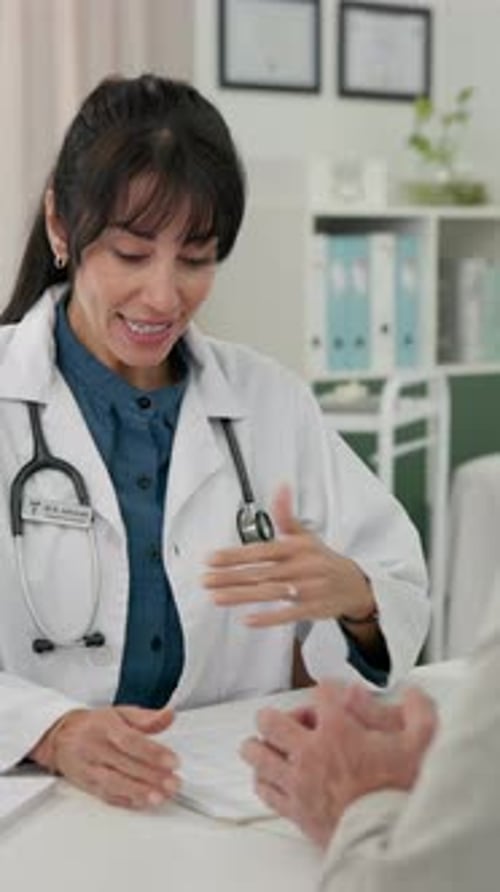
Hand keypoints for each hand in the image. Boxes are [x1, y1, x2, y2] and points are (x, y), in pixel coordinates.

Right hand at [30, 705, 179, 809]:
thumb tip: (169, 715)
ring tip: (160, 797)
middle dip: (152, 776)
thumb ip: (147, 717)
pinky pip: (106, 795)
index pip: (130, 740)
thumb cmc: (94, 725)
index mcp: (105, 726)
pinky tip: (142, 802)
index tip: (173, 761)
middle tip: (173, 783)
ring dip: (139, 792)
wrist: (60, 737)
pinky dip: (125, 801)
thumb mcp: (120, 713)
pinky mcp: (86, 785)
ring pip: (114, 783)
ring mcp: (89, 768)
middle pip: (125, 764)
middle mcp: (95, 747)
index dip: (152, 752)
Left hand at [202, 485, 374, 627]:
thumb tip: (281, 487)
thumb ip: (286, 515)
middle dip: (230, 577)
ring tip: (216, 597)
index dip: (235, 555)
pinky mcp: (312, 609)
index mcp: (296, 548)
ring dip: (241, 596)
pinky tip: (248, 619)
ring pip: (270, 592)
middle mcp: (301, 567)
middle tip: (205, 580)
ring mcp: (307, 589)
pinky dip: (269, 617)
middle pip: (260, 572)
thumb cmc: (323, 559)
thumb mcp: (306, 535)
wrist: (356, 584)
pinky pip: (288, 614)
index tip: (212, 558)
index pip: (260, 550)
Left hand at [241, 680, 436, 847]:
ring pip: (257, 754)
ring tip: (273, 745)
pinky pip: (264, 789)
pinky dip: (264, 779)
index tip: (333, 695)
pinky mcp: (294, 809)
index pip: (319, 692)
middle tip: (295, 723)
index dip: (327, 689)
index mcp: (338, 729)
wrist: (391, 839)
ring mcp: (298, 780)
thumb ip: (418, 711)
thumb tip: (411, 695)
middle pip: (270, 720)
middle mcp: (311, 751)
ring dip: (262, 746)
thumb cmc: (403, 794)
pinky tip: (274, 777)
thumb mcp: (422, 743)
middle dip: (279, 715)